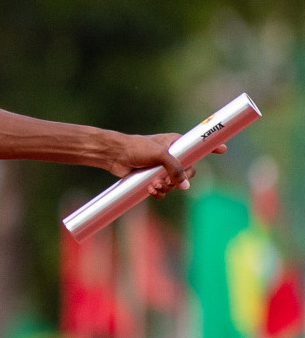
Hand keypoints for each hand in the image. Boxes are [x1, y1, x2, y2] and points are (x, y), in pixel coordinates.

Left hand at [108, 133, 222, 197]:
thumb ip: (175, 168)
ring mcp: (162, 169)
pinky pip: (163, 191)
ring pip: (175, 184)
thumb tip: (185, 186)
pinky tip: (150, 190)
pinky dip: (159, 193)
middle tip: (164, 180)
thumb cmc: (136, 148)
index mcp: (177, 144)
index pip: (198, 146)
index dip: (212, 148)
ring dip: (166, 188)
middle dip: (178, 180)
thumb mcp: (160, 155)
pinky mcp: (151, 179)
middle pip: (188, 173)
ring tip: (153, 185)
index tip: (223, 149)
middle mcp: (172, 157)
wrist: (115, 155)